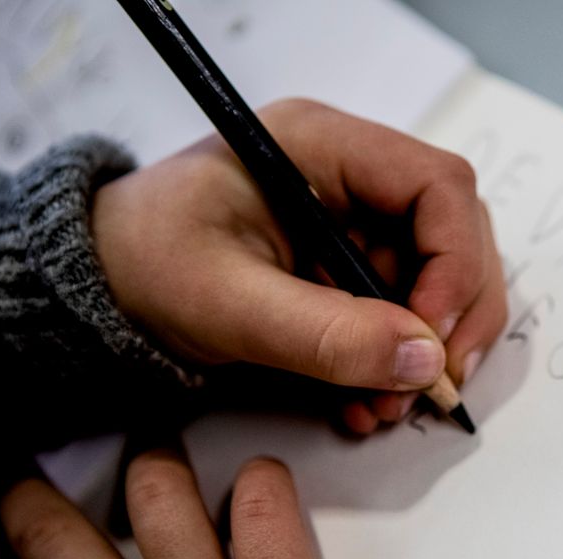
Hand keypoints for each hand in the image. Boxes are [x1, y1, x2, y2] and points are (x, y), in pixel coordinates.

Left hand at [92, 99, 506, 433]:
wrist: (103, 293)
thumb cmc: (144, 268)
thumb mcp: (226, 303)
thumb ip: (324, 334)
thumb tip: (424, 362)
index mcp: (324, 147)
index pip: (439, 186)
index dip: (455, 260)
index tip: (432, 334)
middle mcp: (355, 179)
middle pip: (458, 235)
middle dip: (455, 316)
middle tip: (433, 383)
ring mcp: (359, 227)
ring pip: (442, 284)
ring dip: (428, 354)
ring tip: (384, 407)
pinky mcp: (354, 273)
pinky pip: (407, 319)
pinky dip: (398, 368)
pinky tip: (364, 402)